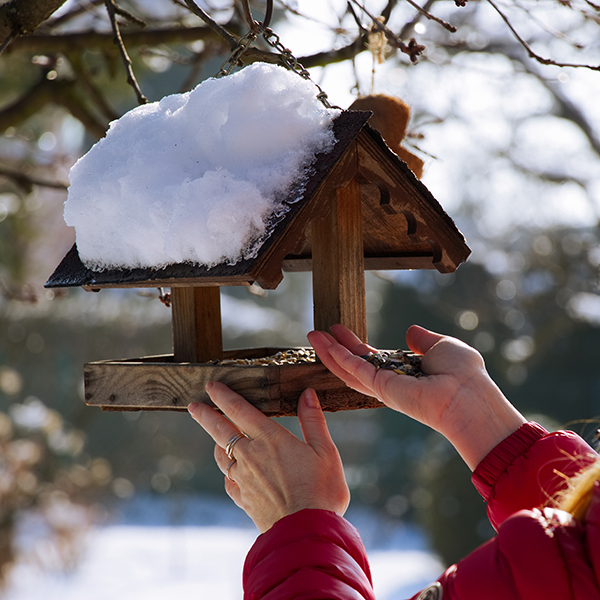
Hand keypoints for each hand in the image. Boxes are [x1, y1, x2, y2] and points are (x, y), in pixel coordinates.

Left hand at [188, 383, 349, 532]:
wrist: (306, 535)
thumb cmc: (321, 492)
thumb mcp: (326, 452)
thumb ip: (313, 420)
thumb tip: (306, 393)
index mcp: (270, 439)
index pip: (239, 410)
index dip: (223, 396)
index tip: (211, 385)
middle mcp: (251, 456)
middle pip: (220, 430)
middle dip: (205, 415)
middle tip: (193, 405)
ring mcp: (243, 479)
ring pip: (221, 455)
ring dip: (216, 442)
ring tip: (215, 436)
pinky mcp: (243, 499)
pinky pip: (228, 481)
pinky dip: (227, 472)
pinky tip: (231, 473)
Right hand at [308, 324, 525, 469]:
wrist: (470, 398)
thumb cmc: (464, 375)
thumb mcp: (444, 346)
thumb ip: (424, 340)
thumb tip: (411, 331)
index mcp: (406, 372)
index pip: (374, 358)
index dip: (355, 345)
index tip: (340, 330)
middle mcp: (392, 382)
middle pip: (355, 364)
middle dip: (335, 349)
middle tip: (316, 333)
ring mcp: (384, 388)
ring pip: (349, 369)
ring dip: (329, 352)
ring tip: (312, 336)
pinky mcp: (381, 389)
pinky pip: (355, 370)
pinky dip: (338, 357)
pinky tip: (324, 344)